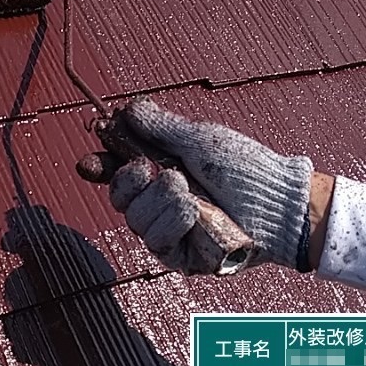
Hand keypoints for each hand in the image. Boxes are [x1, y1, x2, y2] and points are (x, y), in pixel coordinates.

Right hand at [78, 97, 322, 273]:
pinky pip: (157, 242)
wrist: (276, 203)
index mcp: (161, 173)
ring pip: (136, 220)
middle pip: (119, 198)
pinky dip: (175, 223)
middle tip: (158, 171)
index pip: (117, 173)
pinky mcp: (181, 257)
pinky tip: (194, 215)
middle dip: (134, 181)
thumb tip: (128, 109)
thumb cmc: (246, 170)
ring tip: (190, 193)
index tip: (89, 162)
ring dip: (162, 201)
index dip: (99, 167)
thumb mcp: (199, 140)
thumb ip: (160, 127)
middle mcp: (161, 204)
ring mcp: (170, 232)